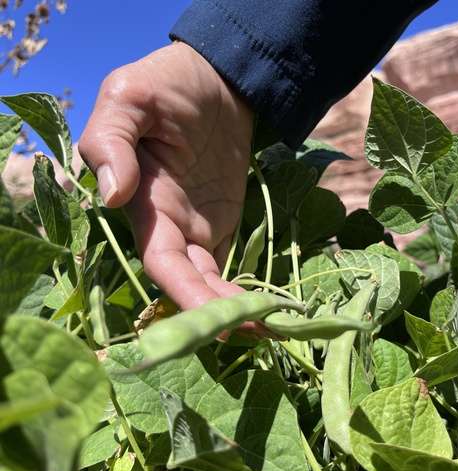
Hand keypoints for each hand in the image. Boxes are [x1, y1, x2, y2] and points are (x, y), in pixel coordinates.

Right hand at [79, 43, 257, 318]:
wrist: (215, 78)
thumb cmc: (167, 84)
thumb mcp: (130, 98)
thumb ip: (113, 142)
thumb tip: (113, 195)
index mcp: (144, 203)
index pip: (160, 261)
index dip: (183, 292)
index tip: (214, 320)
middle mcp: (168, 224)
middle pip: (187, 281)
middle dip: (214, 311)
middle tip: (255, 332)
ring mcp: (196, 225)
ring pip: (209, 280)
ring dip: (233, 307)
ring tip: (270, 328)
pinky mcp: (221, 221)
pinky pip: (228, 263)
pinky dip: (243, 289)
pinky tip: (266, 308)